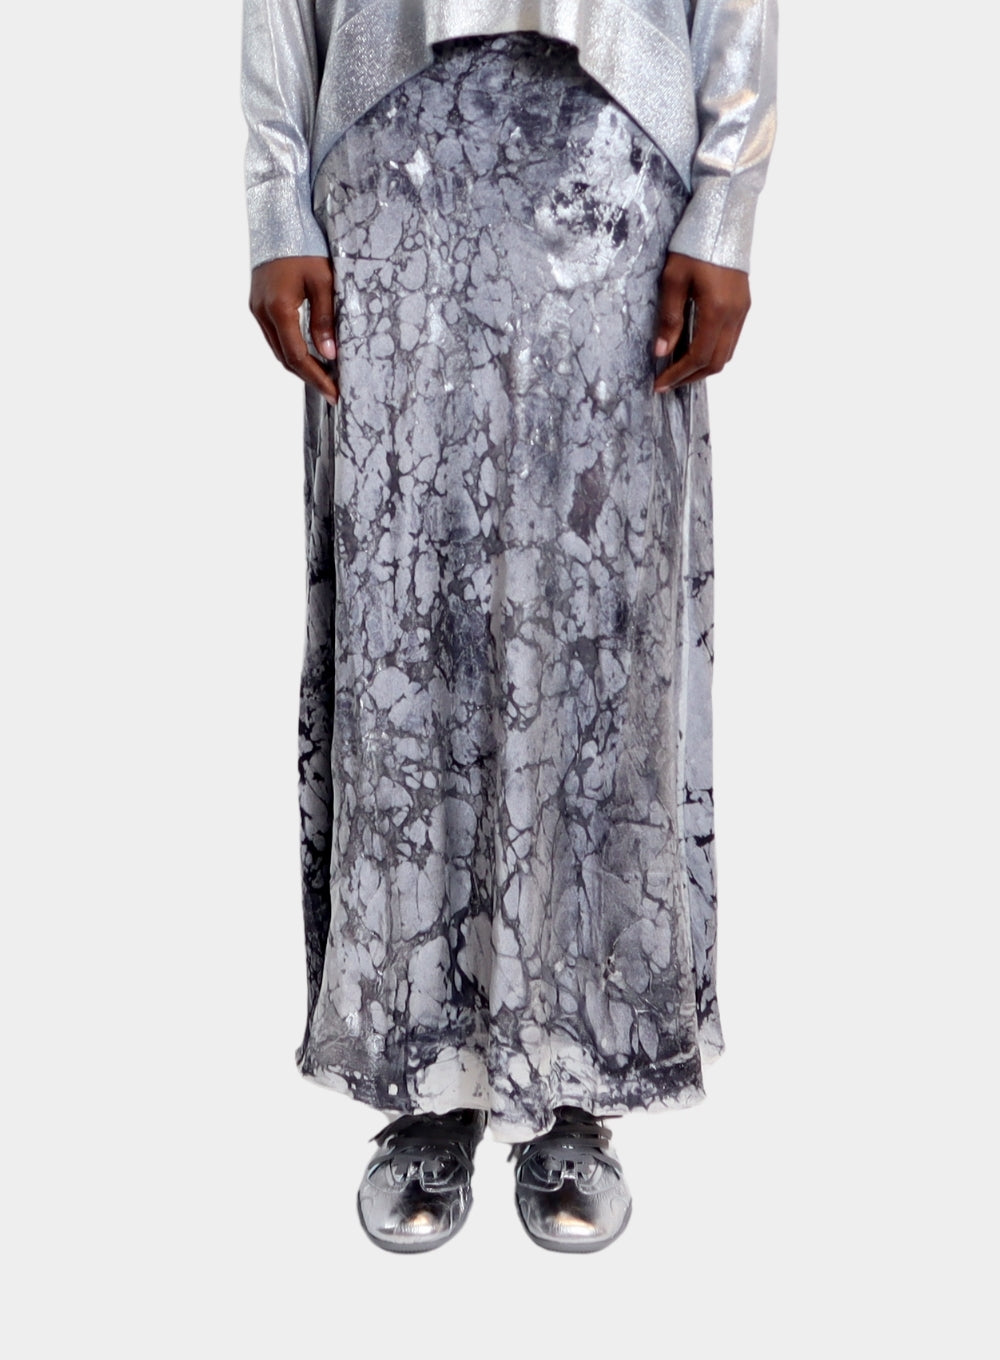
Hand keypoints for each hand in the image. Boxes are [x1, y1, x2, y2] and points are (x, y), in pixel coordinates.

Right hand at [249, 256, 339, 404]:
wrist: (278, 218)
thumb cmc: (304, 245)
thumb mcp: (323, 281)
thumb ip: (325, 320)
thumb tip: (329, 354)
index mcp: (278, 308)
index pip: (297, 356)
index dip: (316, 378)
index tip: (334, 393)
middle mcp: (262, 312)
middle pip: (285, 358)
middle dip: (309, 377)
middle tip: (332, 390)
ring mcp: (256, 308)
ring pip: (278, 349)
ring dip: (299, 365)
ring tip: (324, 375)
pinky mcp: (258, 303)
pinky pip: (274, 336)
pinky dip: (291, 349)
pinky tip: (309, 353)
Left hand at [652, 252, 750, 392]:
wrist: (724, 215)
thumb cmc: (694, 243)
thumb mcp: (673, 279)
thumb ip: (669, 318)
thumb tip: (661, 351)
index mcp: (717, 310)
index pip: (698, 356)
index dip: (678, 374)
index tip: (659, 384)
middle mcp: (735, 315)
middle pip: (716, 362)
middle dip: (691, 377)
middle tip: (667, 382)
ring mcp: (743, 310)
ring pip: (727, 353)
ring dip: (703, 366)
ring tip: (679, 369)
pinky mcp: (744, 303)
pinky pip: (731, 339)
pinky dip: (714, 351)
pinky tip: (695, 348)